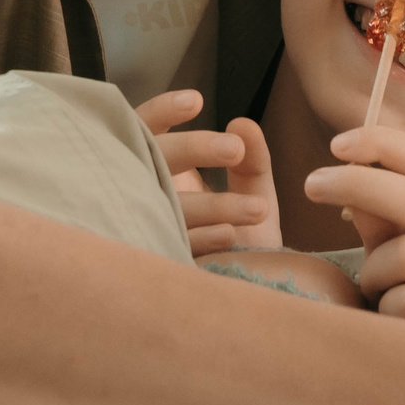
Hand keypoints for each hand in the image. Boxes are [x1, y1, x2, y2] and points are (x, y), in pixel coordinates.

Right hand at [134, 89, 279, 255]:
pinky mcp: (155, 262)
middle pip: (156, 162)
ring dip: (214, 205)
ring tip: (259, 210)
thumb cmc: (243, 239)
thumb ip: (254, 161)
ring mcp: (145, 229)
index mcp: (160, 172)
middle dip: (195, 151)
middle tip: (236, 149)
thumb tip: (243, 123)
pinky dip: (202, 238)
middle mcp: (145, 194)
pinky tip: (229, 236)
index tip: (197, 102)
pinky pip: (172, 246)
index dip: (163, 113)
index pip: (145, 130)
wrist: (244, 302)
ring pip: (170, 207)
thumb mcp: (254, 195)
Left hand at [303, 126, 404, 332]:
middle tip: (311, 185)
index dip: (384, 145)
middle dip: (356, 183)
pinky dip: (385, 307)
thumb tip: (351, 162)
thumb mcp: (390, 246)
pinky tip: (394, 323)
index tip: (337, 144)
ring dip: (374, 271)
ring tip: (377, 291)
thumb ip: (377, 207)